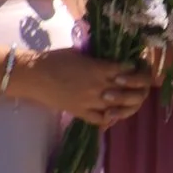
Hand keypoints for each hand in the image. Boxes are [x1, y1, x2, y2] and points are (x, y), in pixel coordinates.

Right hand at [17, 49, 152, 128]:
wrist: (34, 76)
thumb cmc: (55, 59)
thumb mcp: (79, 53)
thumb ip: (97, 58)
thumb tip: (109, 57)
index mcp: (99, 69)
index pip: (126, 70)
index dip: (133, 68)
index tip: (134, 66)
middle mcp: (99, 87)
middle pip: (127, 90)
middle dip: (136, 86)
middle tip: (138, 83)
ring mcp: (90, 102)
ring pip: (117, 107)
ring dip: (125, 103)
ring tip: (127, 99)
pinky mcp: (80, 112)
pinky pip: (100, 120)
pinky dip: (109, 118)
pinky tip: (112, 114)